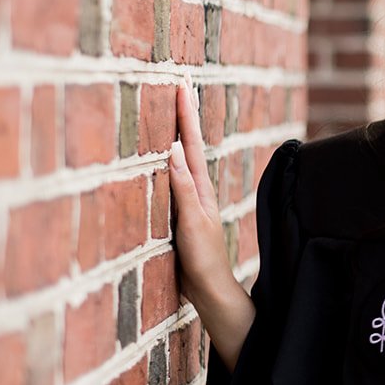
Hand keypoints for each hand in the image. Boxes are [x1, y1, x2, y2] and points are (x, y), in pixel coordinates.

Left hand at [168, 81, 252, 368]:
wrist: (219, 302)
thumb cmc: (197, 273)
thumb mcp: (181, 235)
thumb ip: (176, 206)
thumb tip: (165, 173)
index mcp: (197, 199)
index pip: (189, 154)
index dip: (184, 123)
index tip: (180, 91)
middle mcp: (201, 200)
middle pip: (193, 150)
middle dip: (186, 116)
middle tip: (179, 82)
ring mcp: (200, 213)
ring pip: (190, 165)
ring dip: (184, 133)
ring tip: (178, 100)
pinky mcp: (196, 231)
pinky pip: (186, 197)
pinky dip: (179, 174)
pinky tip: (170, 152)